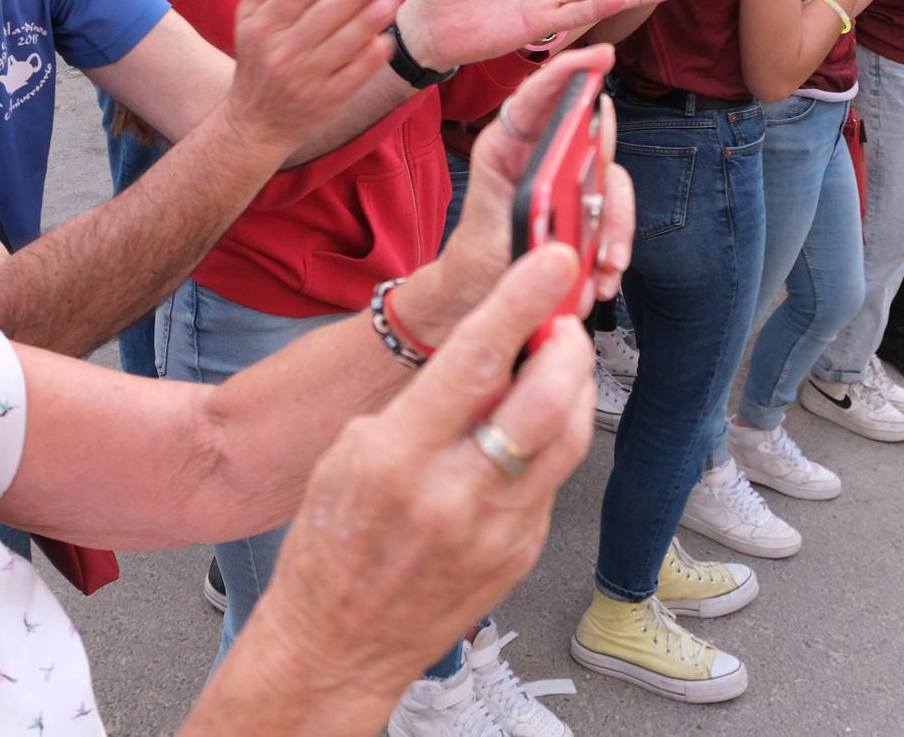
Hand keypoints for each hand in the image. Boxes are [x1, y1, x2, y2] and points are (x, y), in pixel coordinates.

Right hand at [223, 0, 400, 152]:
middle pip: (324, 16)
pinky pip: (351, 78)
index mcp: (264, 27)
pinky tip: (386, 40)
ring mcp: (304, 80)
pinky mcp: (325, 102)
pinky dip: (369, 60)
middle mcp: (282, 53)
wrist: (255, 123)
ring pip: (341, 46)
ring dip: (369, 22)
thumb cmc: (258, 60)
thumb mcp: (250, 17)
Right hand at [249, 241, 594, 703]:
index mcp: (397, 458)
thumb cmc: (331, 540)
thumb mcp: (352, 450)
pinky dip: (549, 441)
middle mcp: (454, 495)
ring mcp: (496, 530)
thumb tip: (486, 353)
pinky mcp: (521, 554)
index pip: (474, 362)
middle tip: (564, 317)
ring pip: (567, 438)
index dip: (520, 302)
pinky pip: (552, 480)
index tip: (554, 261)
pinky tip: (529, 429)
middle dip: (568, 344)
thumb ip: (422, 403)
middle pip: (544, 400)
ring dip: (572, 388)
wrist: (336, 642)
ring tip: (558, 361)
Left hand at [418, 48, 632, 343]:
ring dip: (614, 231)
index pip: (540, 94)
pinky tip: (600, 279)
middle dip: (607, 190)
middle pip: (593, 139)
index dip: (572, 70)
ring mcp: (567, 177)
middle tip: (606, 230)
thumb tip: (583, 204)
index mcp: (508, 144)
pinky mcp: (582, 204)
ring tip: (603, 271)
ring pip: (610, 184)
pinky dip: (612, 249)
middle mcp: (542, 153)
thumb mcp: (498, 232)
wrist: (478, 293)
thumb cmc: (480, 256)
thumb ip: (536, 213)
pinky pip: (612, 216)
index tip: (602, 56)